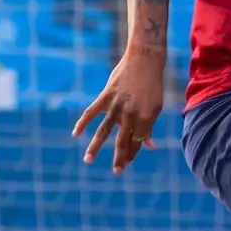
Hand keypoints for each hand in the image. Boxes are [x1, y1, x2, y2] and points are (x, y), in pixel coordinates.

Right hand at [73, 46, 165, 170]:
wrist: (145, 59)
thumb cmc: (152, 84)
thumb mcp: (155, 106)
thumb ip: (149, 126)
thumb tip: (149, 145)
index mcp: (146, 117)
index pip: (137, 141)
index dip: (132, 153)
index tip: (126, 163)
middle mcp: (131, 113)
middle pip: (123, 140)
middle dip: (120, 157)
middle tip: (116, 171)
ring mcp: (118, 105)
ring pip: (104, 131)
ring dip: (95, 147)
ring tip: (88, 160)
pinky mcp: (106, 95)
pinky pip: (91, 112)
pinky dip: (82, 123)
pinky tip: (75, 134)